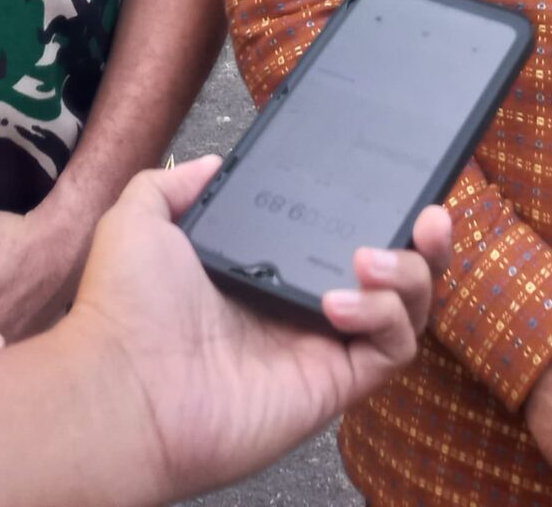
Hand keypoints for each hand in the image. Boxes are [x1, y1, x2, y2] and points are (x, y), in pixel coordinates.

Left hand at [58, 155, 450, 500]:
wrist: (120, 388)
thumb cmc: (123, 311)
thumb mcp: (139, 220)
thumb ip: (175, 184)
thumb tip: (214, 163)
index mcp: (267, 271)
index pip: (340, 237)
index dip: (377, 211)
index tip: (398, 181)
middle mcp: (302, 307)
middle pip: (393, 275)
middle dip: (424, 245)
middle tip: (430, 216)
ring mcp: (321, 347)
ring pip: (405, 311)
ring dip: (408, 275)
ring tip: (370, 258)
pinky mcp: (333, 384)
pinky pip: (391, 350)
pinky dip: (385, 318)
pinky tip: (340, 302)